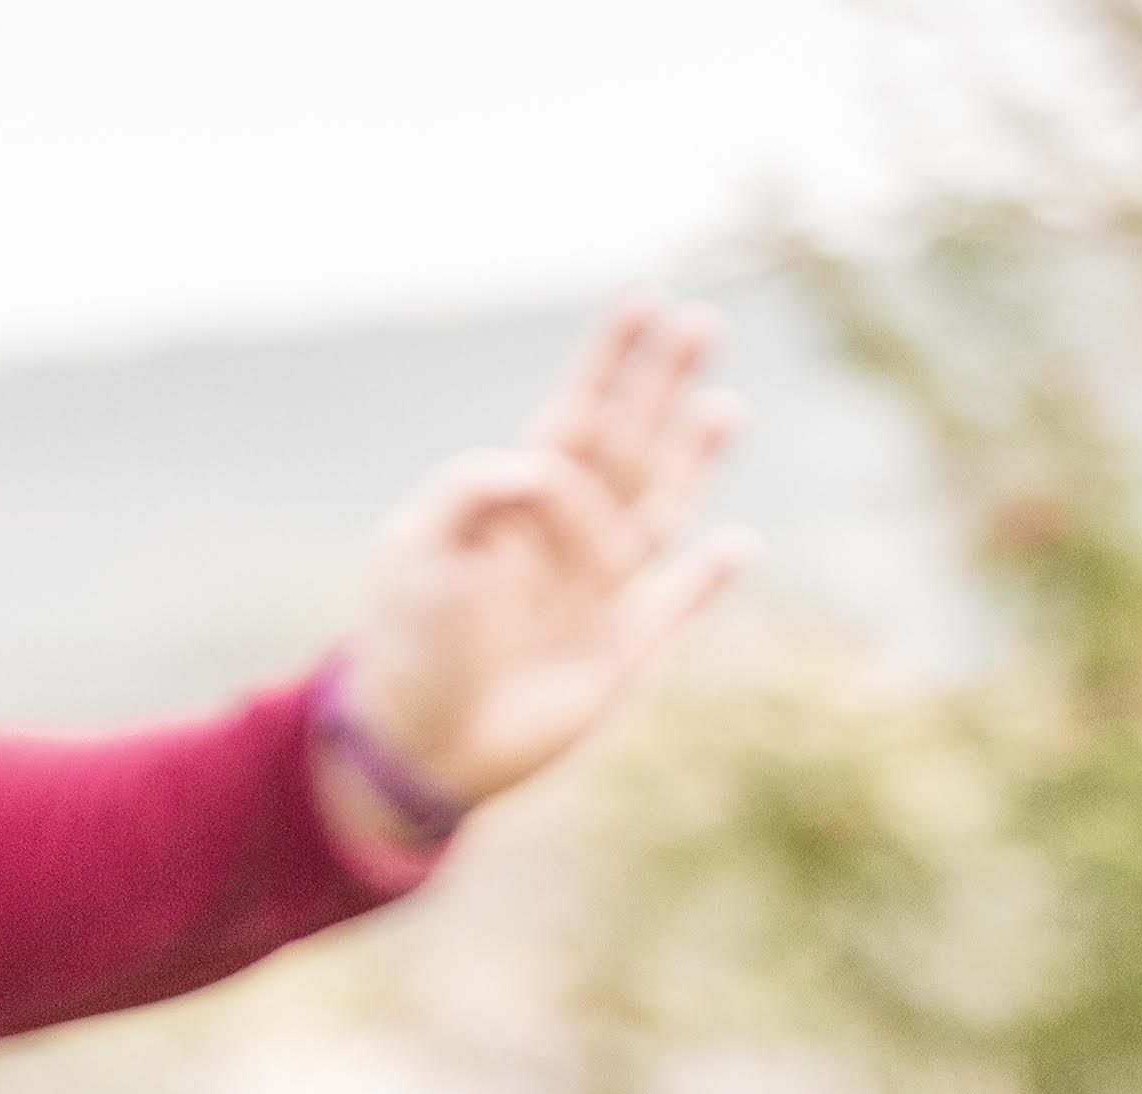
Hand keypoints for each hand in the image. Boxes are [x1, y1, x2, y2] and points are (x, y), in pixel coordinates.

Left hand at [323, 295, 748, 851]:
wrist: (416, 744)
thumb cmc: (402, 643)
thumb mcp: (411, 554)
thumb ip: (466, 495)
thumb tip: (538, 464)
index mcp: (516, 505)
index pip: (574, 415)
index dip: (609, 360)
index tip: (644, 301)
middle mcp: (567, 538)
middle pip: (629, 447)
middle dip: (663, 385)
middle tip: (703, 322)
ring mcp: (599, 596)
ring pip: (658, 513)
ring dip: (693, 462)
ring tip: (725, 409)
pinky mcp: (619, 659)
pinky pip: (674, 611)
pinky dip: (706, 583)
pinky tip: (738, 547)